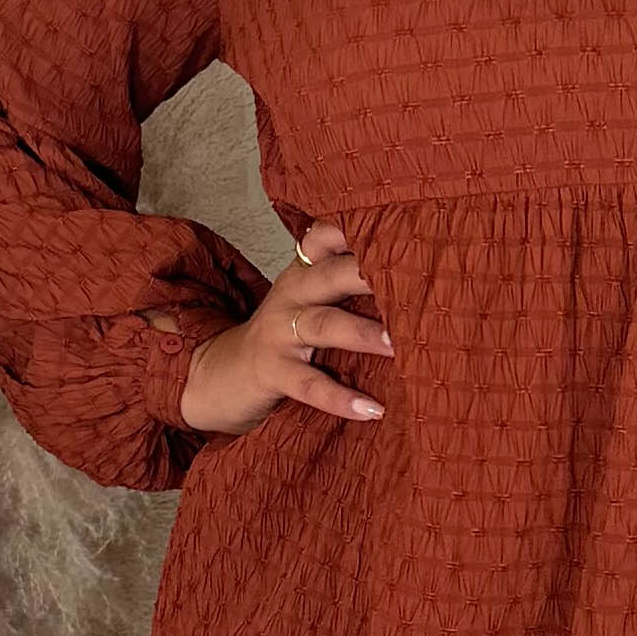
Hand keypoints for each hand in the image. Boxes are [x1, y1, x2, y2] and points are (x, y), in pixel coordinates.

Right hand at [148, 218, 391, 434]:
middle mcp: (292, 295)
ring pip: (325, 325)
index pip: (327, 237)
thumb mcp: (307, 300)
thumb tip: (414, 280)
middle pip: (334, 274)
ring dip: (363, 333)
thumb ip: (344, 283)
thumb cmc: (281, 338)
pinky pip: (309, 385)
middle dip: (372, 274)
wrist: (220, 375)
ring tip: (398, 345)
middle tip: (417, 281)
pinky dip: (340, 398)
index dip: (358, 229)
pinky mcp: (272, 372)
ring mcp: (279, 333)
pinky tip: (372, 409)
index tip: (400, 226)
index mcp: (303, 272)